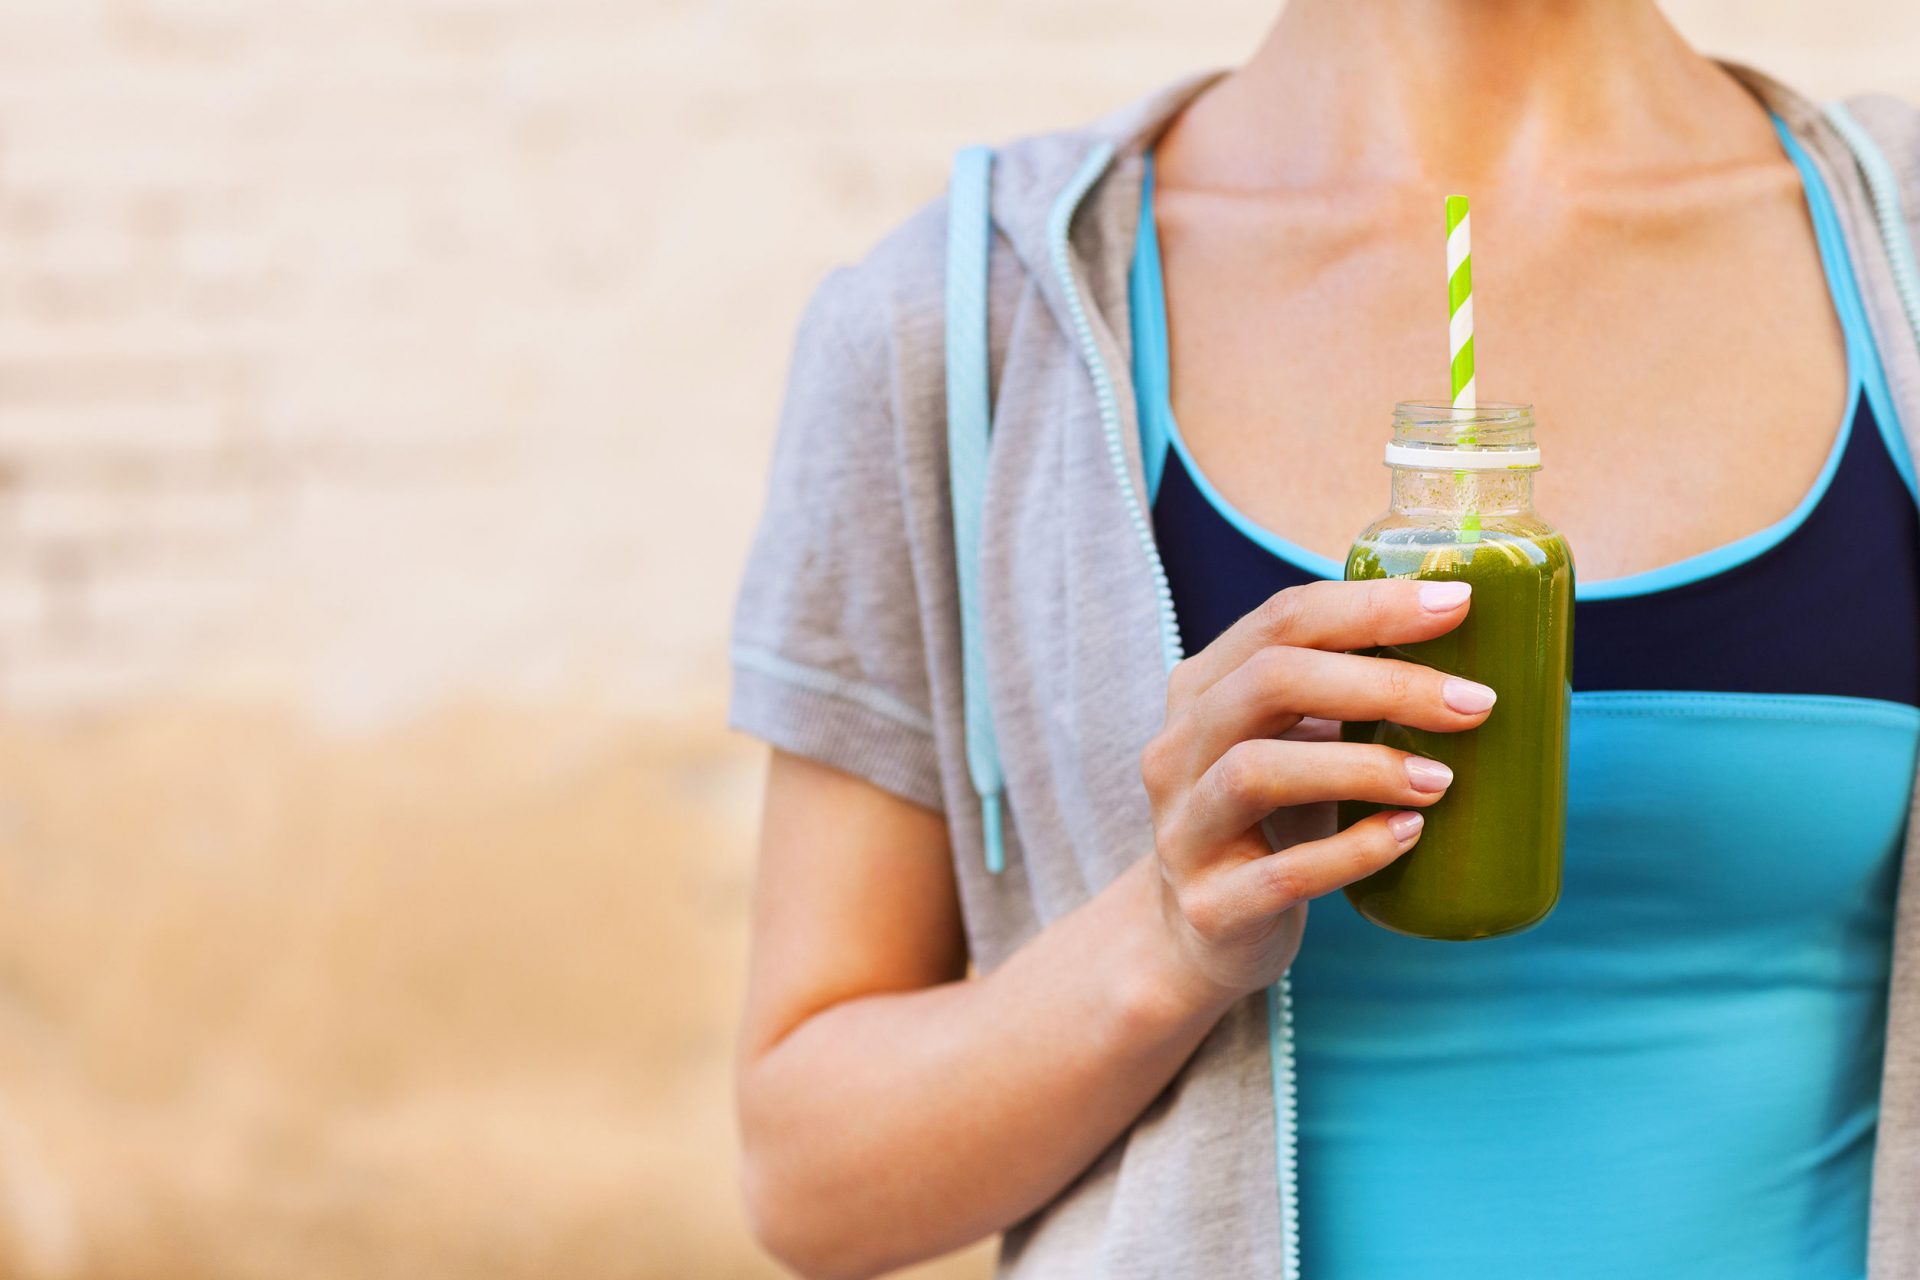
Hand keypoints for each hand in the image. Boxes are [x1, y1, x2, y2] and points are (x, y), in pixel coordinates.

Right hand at [1139, 579, 1495, 999]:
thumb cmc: (1270, 820)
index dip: (1371, 606)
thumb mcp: (1290, 743)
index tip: (1459, 606)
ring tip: (1441, 780)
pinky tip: (1406, 836)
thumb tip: (1477, 662)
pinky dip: (1352, 851)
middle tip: (1474, 703)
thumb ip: (1343, 698)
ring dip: (1363, 766)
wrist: (1199, 934)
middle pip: (1270, 682)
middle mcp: (1178, 749)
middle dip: (1382, 683)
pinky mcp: (1211, 904)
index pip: (1281, 621)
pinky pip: (1282, 873)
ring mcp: (1184, 828)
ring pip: (1257, 770)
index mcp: (1201, 689)